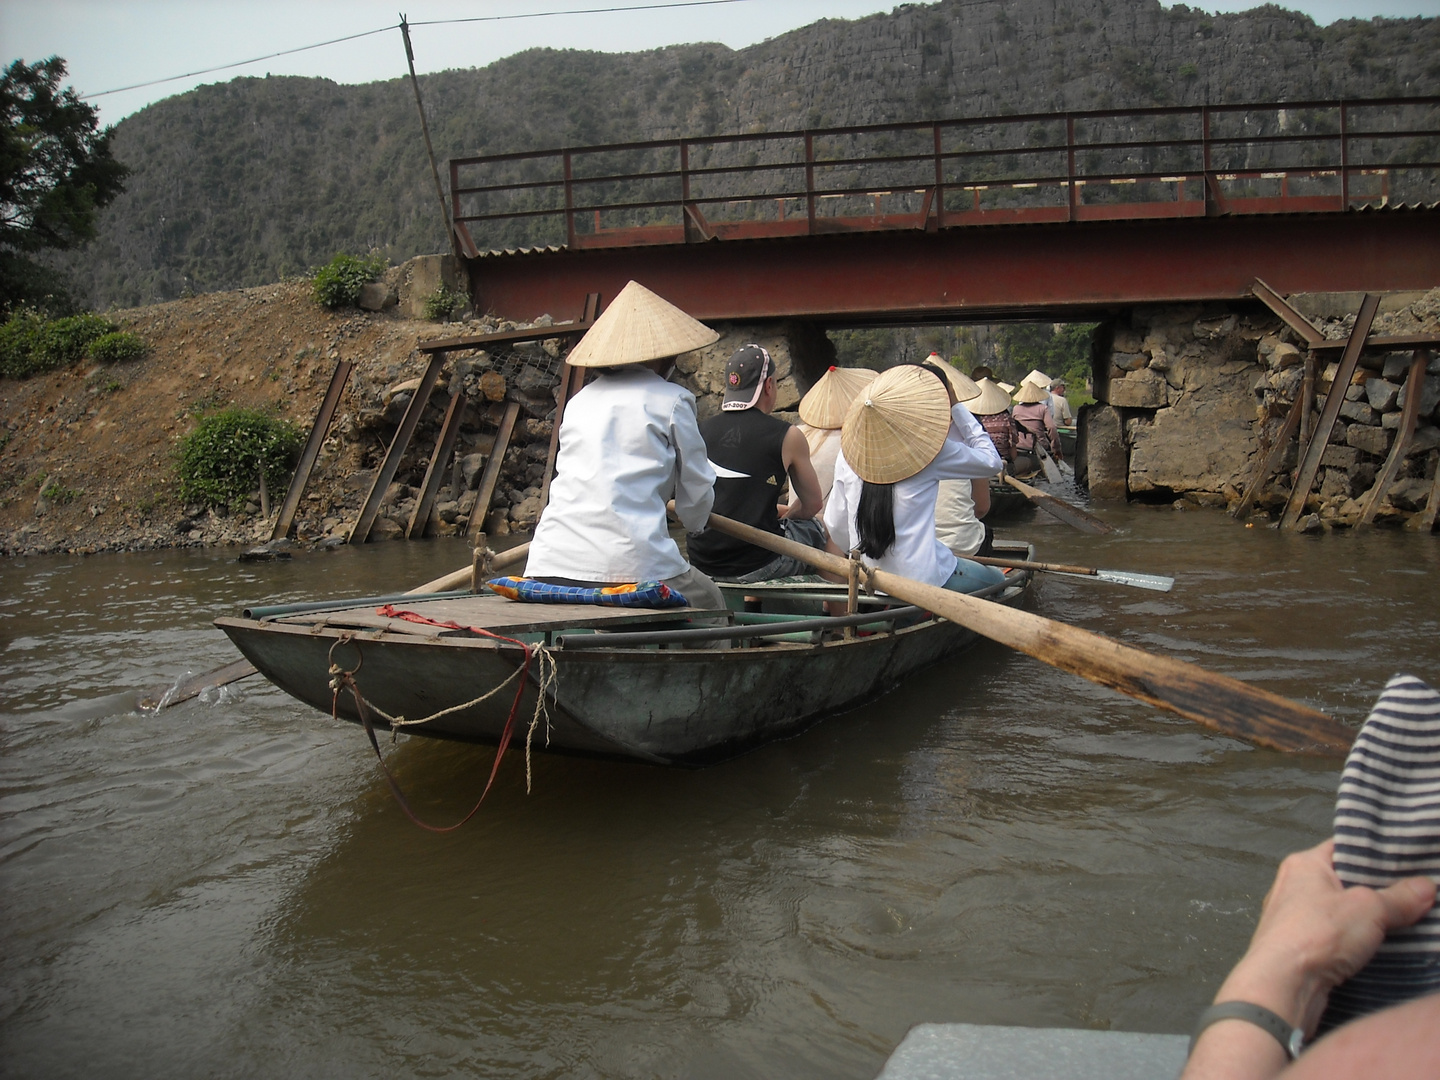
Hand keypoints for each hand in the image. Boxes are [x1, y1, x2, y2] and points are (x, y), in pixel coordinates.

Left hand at [1220, 839, 1434, 1034]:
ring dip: (1372, 923)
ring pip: (1344, 914)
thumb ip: (1399, 897)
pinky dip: (1358, 944)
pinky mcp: (1301, 949)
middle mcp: (1295, 887)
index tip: (1409, 864)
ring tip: (1409, 925)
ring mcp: (1295, 919)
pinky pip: (1337, 940)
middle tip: (1416, 898)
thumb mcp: (1369, 908)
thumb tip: (1426, 886)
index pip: (1345, 849)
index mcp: (1305, 864)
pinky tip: (1385, 951)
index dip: (1377, 854)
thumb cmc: (1317, 933)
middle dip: (1380, 893)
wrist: (1284, 984)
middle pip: (1347, 883)